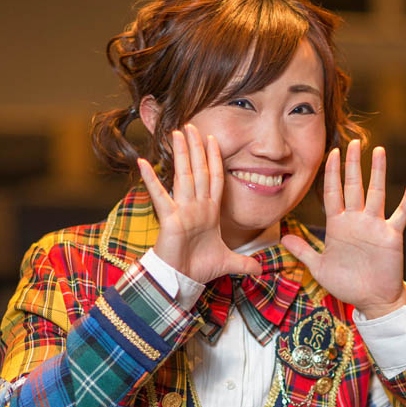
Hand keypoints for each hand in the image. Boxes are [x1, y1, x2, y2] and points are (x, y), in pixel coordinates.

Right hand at [138, 124, 260, 282]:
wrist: (181, 280)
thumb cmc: (199, 268)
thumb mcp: (228, 262)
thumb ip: (244, 263)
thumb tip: (260, 269)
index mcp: (209, 212)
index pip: (214, 179)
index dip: (214, 160)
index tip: (213, 140)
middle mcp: (196, 207)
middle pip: (198, 171)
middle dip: (197, 148)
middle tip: (192, 126)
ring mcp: (182, 211)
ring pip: (183, 177)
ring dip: (181, 155)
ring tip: (176, 134)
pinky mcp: (169, 219)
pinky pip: (160, 196)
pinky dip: (152, 180)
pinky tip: (145, 162)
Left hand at [282, 140, 405, 318]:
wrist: (371, 300)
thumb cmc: (346, 284)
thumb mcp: (319, 267)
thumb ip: (303, 251)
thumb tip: (283, 238)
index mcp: (338, 225)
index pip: (332, 193)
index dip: (331, 174)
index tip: (331, 153)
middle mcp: (356, 220)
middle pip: (353, 186)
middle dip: (352, 164)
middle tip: (353, 141)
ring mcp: (375, 225)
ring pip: (376, 192)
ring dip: (377, 172)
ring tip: (378, 150)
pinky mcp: (391, 235)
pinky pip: (401, 213)